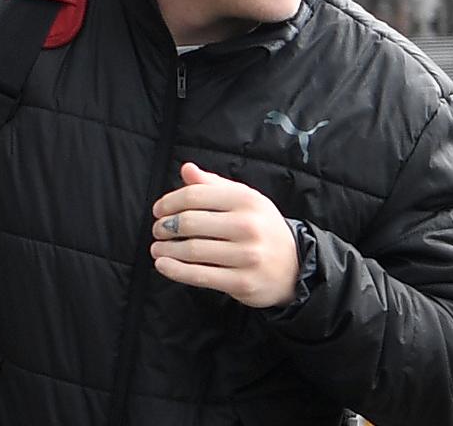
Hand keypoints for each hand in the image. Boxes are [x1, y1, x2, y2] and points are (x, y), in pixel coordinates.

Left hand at [150, 162, 298, 307]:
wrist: (295, 266)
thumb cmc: (262, 228)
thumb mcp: (245, 200)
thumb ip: (214, 184)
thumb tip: (186, 169)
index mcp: (246, 200)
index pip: (195, 195)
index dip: (169, 202)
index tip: (158, 210)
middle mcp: (247, 225)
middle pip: (190, 222)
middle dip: (166, 227)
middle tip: (157, 230)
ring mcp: (246, 255)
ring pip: (192, 250)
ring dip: (166, 249)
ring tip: (157, 249)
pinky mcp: (242, 282)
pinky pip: (200, 276)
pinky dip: (175, 270)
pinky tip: (163, 265)